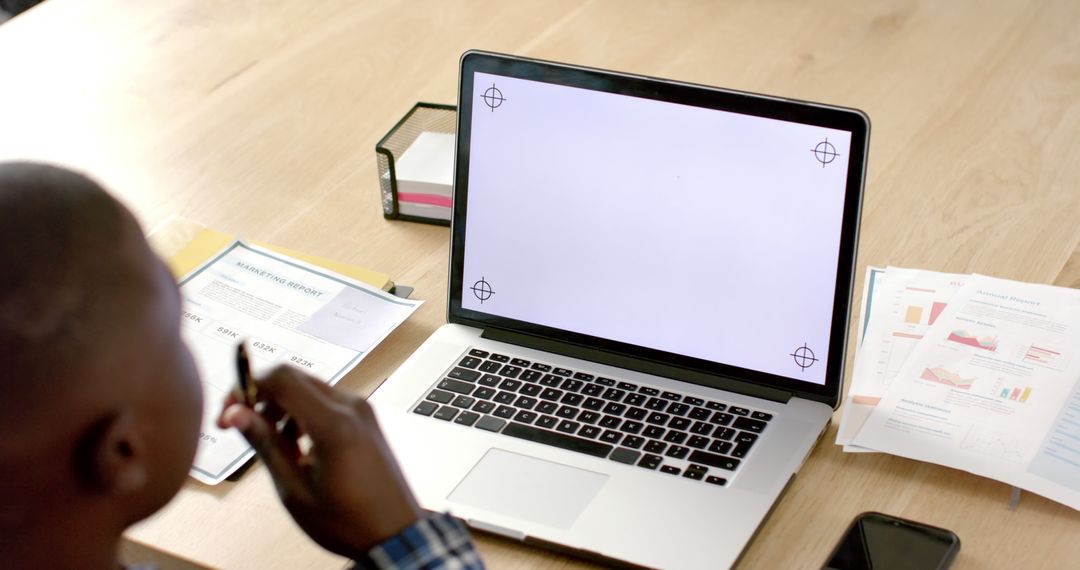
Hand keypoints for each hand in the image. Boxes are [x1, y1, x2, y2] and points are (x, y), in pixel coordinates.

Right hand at [217, 365, 421, 557]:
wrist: (395, 532)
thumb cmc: (350, 521)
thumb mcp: (294, 490)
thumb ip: (265, 446)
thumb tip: (235, 415)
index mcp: (334, 424)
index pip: (282, 378)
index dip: (247, 388)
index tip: (229, 411)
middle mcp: (352, 407)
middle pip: (294, 378)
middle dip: (261, 398)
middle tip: (240, 426)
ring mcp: (362, 410)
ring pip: (308, 389)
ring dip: (282, 408)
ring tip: (275, 448)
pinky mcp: (365, 417)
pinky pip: (326, 401)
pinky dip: (303, 414)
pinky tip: (297, 447)